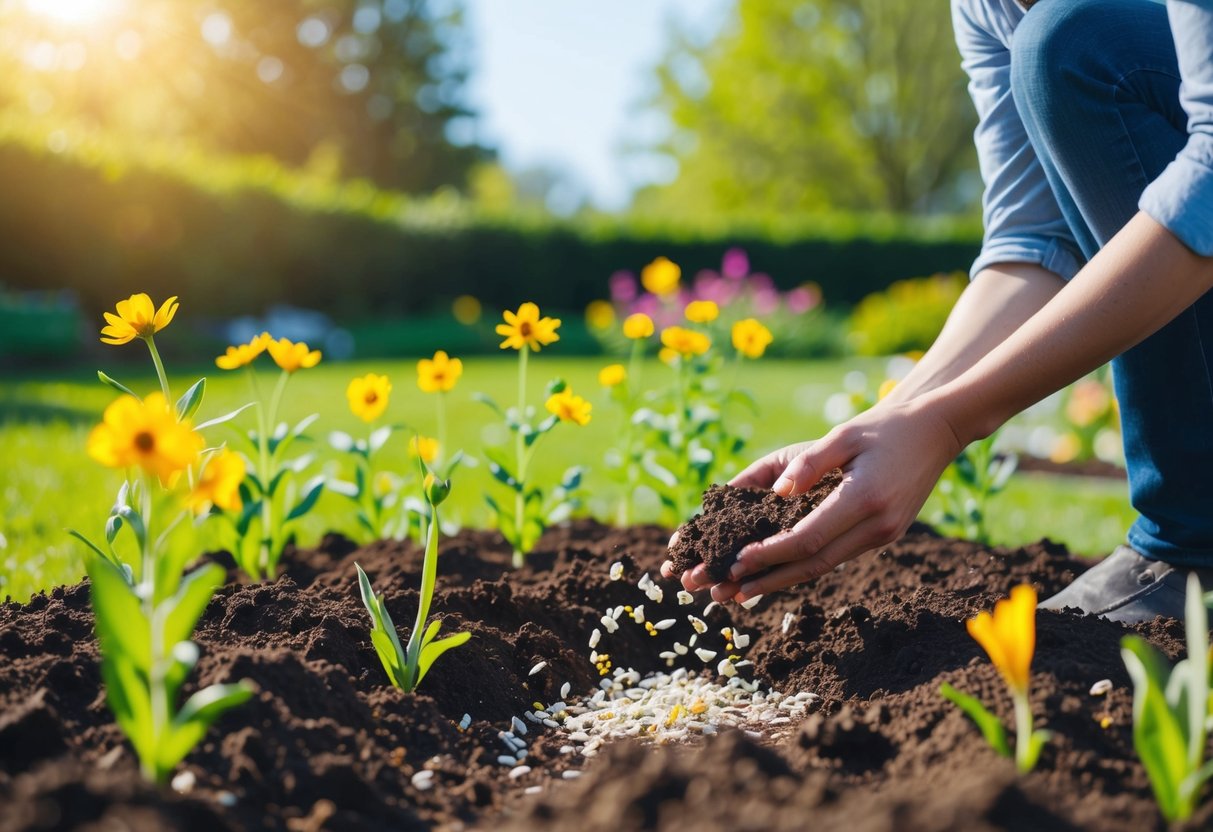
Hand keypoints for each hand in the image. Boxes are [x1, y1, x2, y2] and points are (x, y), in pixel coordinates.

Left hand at [662, 398, 963, 602]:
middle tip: (729, 592)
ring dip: (784, 579)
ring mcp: (883, 534)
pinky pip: (837, 555)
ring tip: (744, 591)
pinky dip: (805, 565)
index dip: (771, 553)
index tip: (738, 561)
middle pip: (814, 563)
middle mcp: (877, 525)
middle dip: (769, 579)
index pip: (809, 538)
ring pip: (825, 564)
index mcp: (865, 499)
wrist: (935, 431)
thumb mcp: (843, 435)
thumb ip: (808, 463)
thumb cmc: (883, 428)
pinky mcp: (883, 535)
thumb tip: (777, 492)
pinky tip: (778, 571)